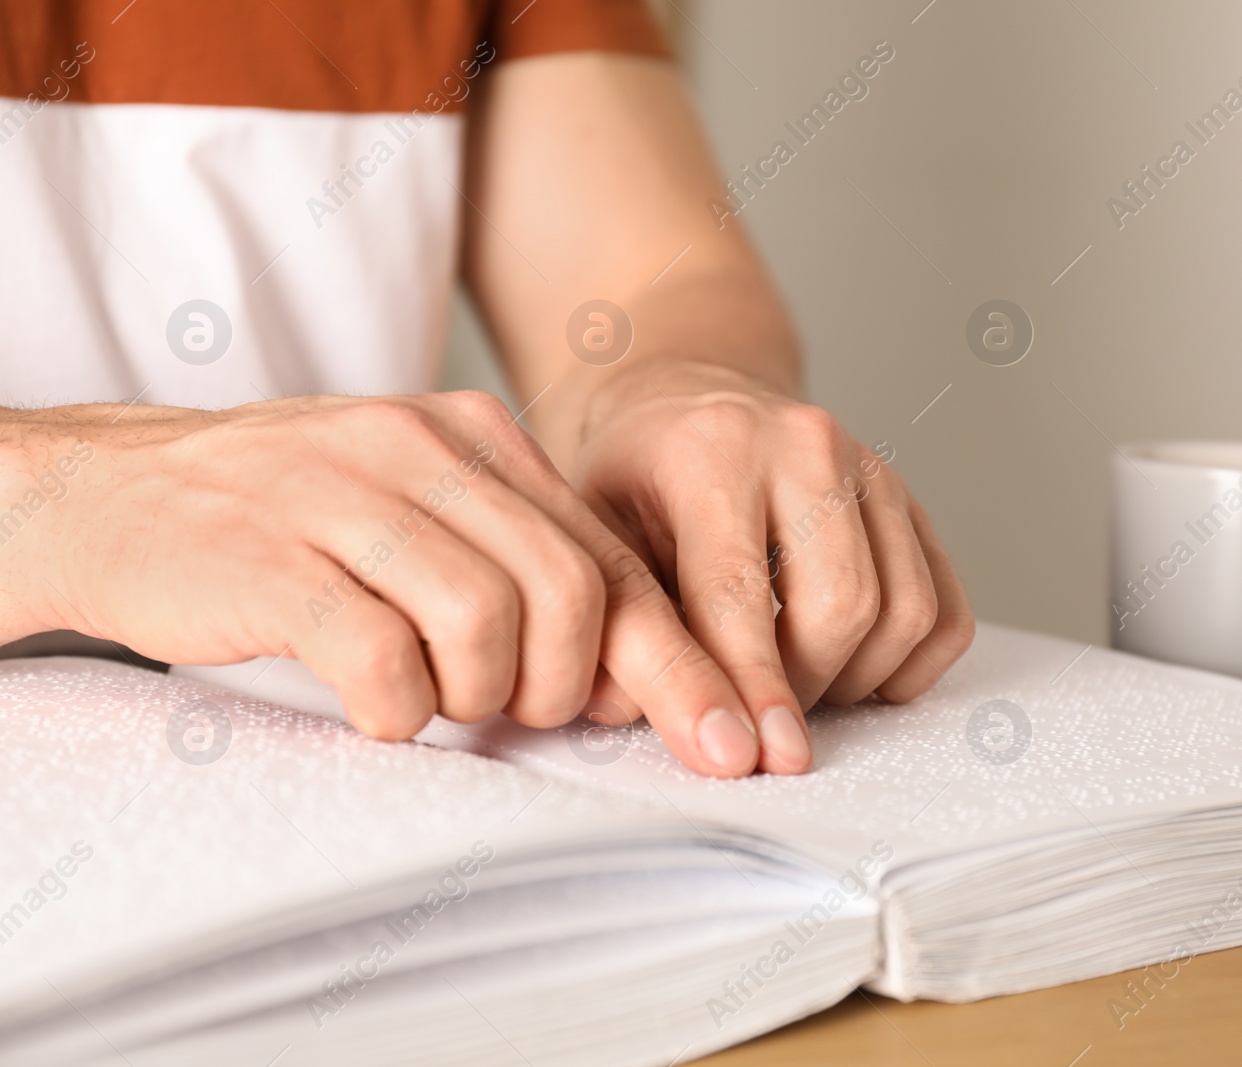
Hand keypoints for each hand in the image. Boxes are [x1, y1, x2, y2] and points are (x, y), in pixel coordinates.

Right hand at [0, 391, 763, 776]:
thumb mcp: (424, 519)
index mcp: (478, 437)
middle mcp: (421, 446)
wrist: (114, 493)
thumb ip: (526, 572)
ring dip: (480, 696)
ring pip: (489, 619)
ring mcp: (341, 491)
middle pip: (574, 590)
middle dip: (575, 686)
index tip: (727, 742)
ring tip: (435, 700)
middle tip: (522, 714)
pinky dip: (397, 705)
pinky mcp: (267, 554)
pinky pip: (380, 652)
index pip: (615, 557)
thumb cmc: (294, 526)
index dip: (678, 663)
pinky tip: (375, 706)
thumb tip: (636, 684)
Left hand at [572, 361, 976, 774]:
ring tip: (798, 682)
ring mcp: (872, 468)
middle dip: (803, 686)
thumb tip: (646, 717)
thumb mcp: (598, 538)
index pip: (741, 592)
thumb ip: (623, 622)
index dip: (750, 688)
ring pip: (905, 612)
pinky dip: (908, 664)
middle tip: (758, 708)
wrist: (689, 400)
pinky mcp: (911, 500)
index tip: (748, 758)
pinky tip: (852, 667)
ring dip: (855, 679)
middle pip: (843, 606)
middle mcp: (807, 444)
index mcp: (714, 449)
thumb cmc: (635, 480)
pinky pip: (946, 609)